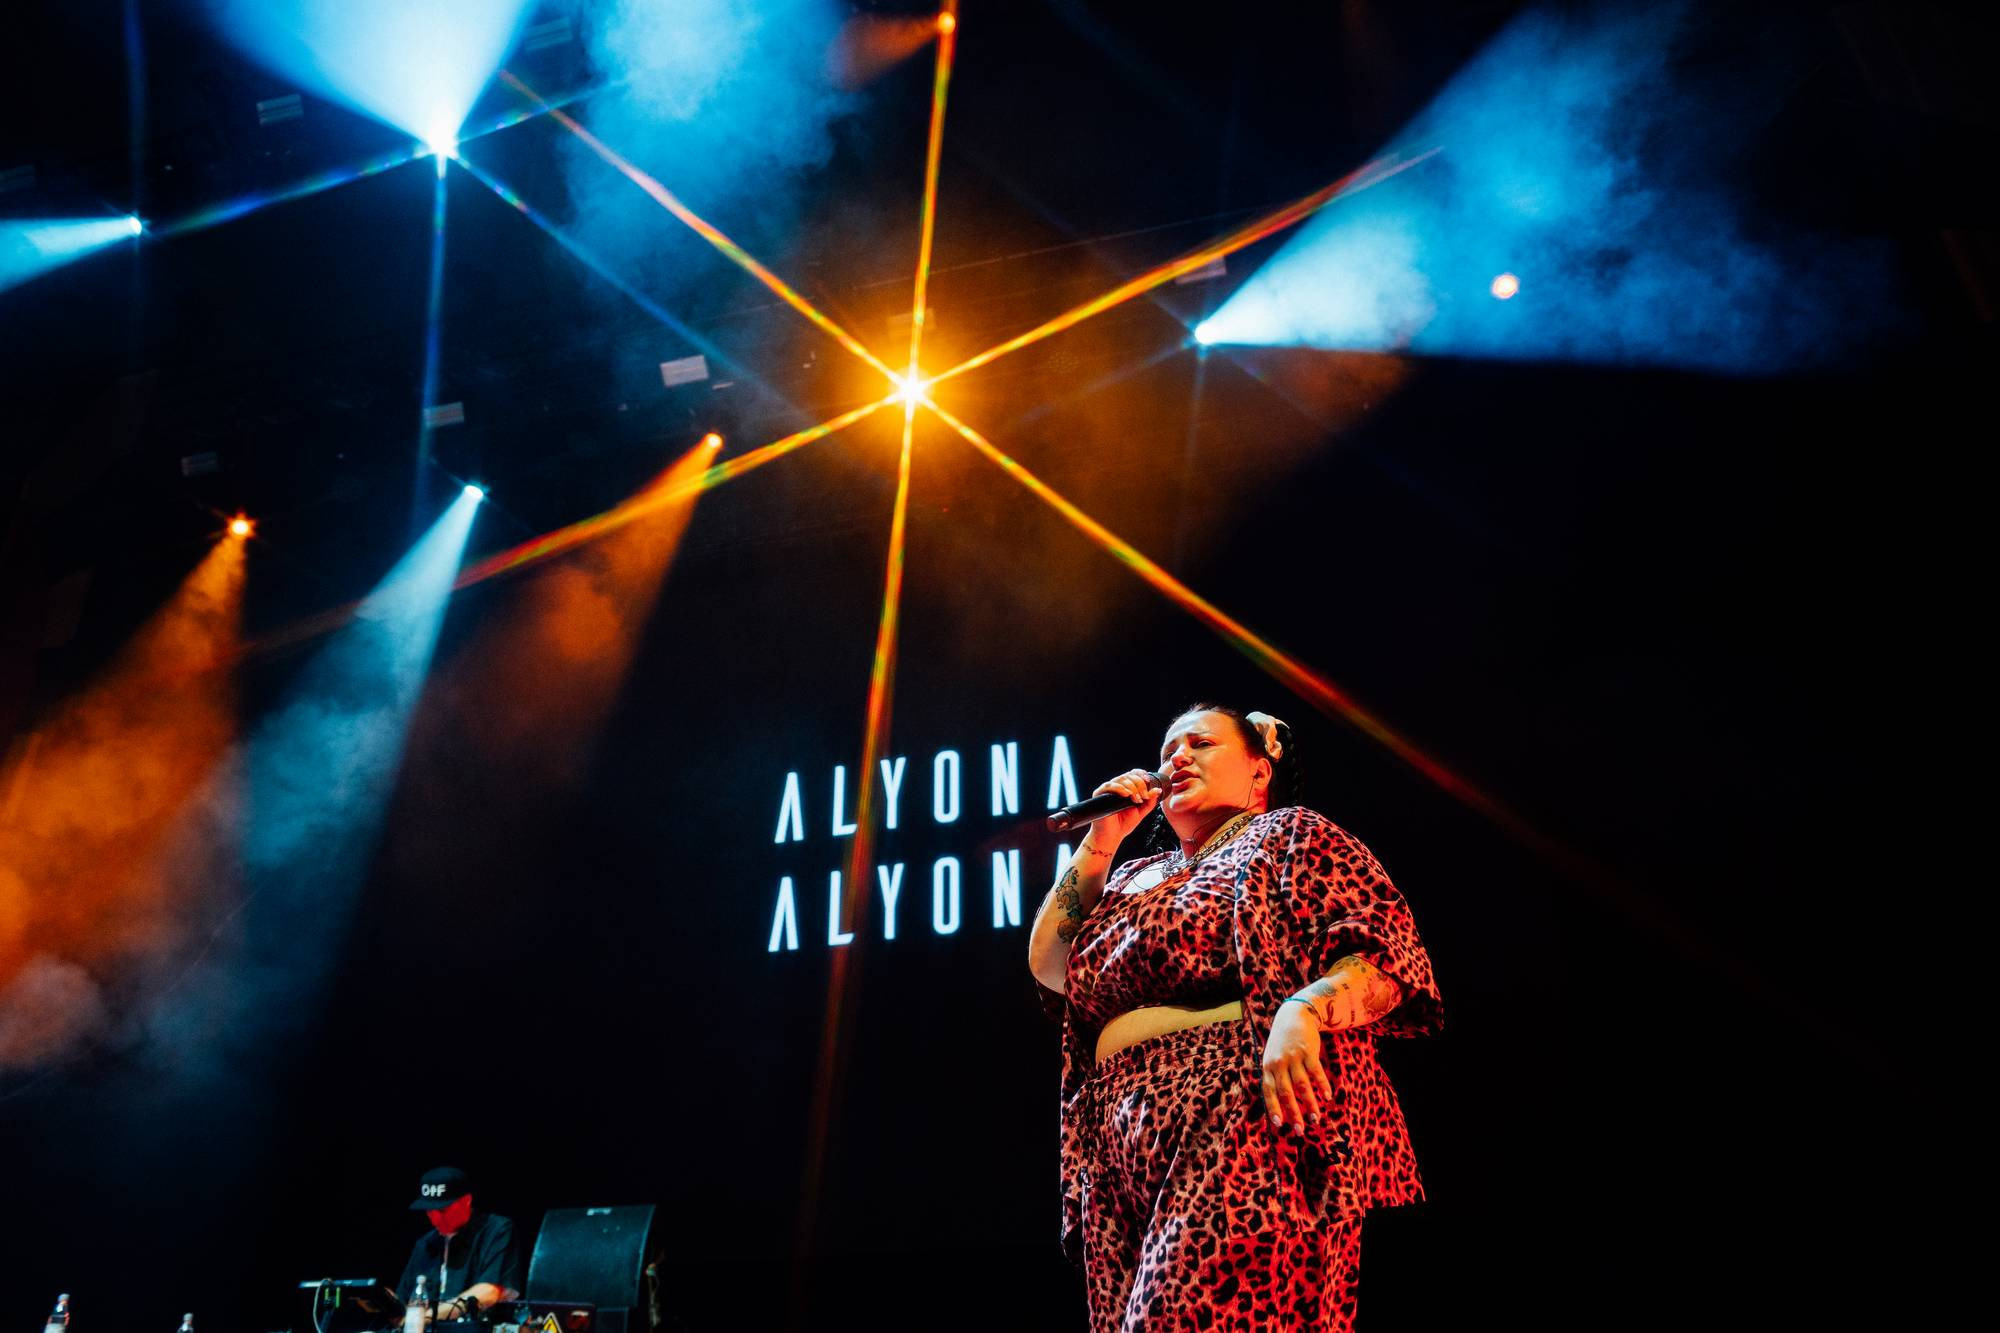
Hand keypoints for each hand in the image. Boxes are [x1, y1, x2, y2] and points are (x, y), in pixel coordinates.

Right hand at [1085, 768, 1161, 848]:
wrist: (1112, 835)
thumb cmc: (1124, 824)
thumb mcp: (1141, 811)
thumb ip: (1150, 801)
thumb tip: (1158, 790)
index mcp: (1125, 788)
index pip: (1133, 773)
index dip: (1141, 774)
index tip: (1148, 781)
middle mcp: (1116, 786)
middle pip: (1128, 775)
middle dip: (1139, 784)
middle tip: (1144, 797)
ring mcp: (1107, 790)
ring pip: (1120, 779)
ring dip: (1132, 787)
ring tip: (1136, 799)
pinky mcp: (1099, 794)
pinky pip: (1109, 785)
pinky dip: (1119, 788)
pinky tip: (1126, 794)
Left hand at [1260, 1001, 1333, 1131]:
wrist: (1293, 1016)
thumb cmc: (1282, 1043)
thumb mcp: (1272, 1058)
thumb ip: (1274, 1077)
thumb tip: (1280, 1105)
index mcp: (1268, 1067)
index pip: (1269, 1092)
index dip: (1274, 1108)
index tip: (1280, 1125)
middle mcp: (1279, 1063)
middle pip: (1286, 1092)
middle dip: (1294, 1113)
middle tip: (1301, 1130)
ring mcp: (1293, 1057)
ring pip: (1302, 1085)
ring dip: (1310, 1104)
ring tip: (1316, 1118)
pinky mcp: (1308, 1051)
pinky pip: (1316, 1072)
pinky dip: (1322, 1086)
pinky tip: (1328, 1097)